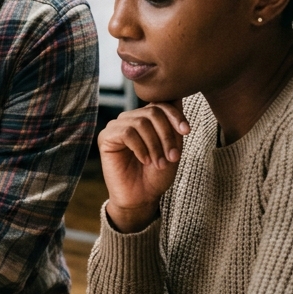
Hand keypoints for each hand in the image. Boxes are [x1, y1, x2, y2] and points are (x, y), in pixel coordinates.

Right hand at [98, 101, 188, 232]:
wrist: (142, 198)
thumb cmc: (156, 174)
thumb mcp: (172, 147)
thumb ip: (173, 125)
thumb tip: (178, 95)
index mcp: (145, 118)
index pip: (160, 104)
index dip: (175, 115)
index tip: (186, 131)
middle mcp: (130, 119)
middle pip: (152, 112)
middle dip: (166, 135)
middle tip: (172, 156)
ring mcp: (116, 127)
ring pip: (141, 122)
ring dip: (155, 144)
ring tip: (159, 162)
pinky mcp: (106, 138)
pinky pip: (127, 133)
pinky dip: (140, 148)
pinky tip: (144, 160)